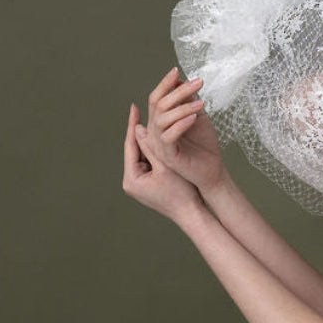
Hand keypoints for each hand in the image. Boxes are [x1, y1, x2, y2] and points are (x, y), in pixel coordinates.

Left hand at [123, 102, 205, 224]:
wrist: (192, 215)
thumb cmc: (182, 194)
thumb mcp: (167, 167)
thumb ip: (153, 147)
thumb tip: (140, 128)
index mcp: (132, 179)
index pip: (130, 146)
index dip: (132, 125)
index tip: (134, 107)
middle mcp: (131, 182)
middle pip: (135, 149)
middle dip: (139, 130)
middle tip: (140, 109)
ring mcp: (140, 184)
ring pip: (143, 154)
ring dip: (148, 138)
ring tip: (151, 120)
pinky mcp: (148, 185)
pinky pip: (150, 162)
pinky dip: (155, 149)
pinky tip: (160, 136)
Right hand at [144, 66, 228, 195]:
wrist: (212, 172)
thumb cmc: (205, 146)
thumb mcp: (197, 118)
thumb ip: (187, 102)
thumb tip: (180, 80)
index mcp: (160, 122)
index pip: (156, 98)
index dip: (164, 84)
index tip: (176, 70)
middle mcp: (155, 132)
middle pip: (159, 105)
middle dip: (178, 91)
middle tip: (198, 82)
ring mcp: (159, 144)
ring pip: (162, 118)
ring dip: (183, 107)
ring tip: (202, 103)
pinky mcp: (168, 156)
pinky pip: (168, 136)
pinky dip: (181, 124)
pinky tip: (195, 117)